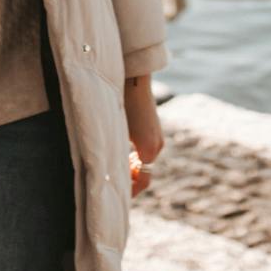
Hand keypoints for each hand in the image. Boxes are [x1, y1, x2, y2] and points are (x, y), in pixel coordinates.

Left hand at [123, 75, 162, 197]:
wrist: (132, 79)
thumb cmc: (120, 104)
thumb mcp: (117, 133)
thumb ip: (118, 157)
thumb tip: (113, 177)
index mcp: (148, 149)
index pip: (143, 180)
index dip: (131, 189)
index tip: (117, 191)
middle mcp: (157, 145)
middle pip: (145, 172)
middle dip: (130, 178)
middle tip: (112, 179)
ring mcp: (158, 137)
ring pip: (145, 162)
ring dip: (132, 167)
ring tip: (115, 165)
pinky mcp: (155, 130)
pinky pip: (146, 151)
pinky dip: (135, 156)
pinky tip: (121, 152)